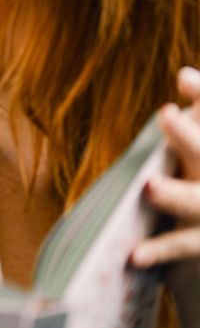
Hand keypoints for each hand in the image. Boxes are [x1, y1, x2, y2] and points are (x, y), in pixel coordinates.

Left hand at [131, 66, 199, 299]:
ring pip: (199, 202)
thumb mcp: (193, 152)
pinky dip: (160, 249)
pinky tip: (134, 253)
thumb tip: (187, 74)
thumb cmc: (196, 178)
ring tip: (149, 187)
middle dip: (188, 136)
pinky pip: (185, 245)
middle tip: (164, 113)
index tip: (184, 77)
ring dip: (177, 194)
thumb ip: (189, 124)